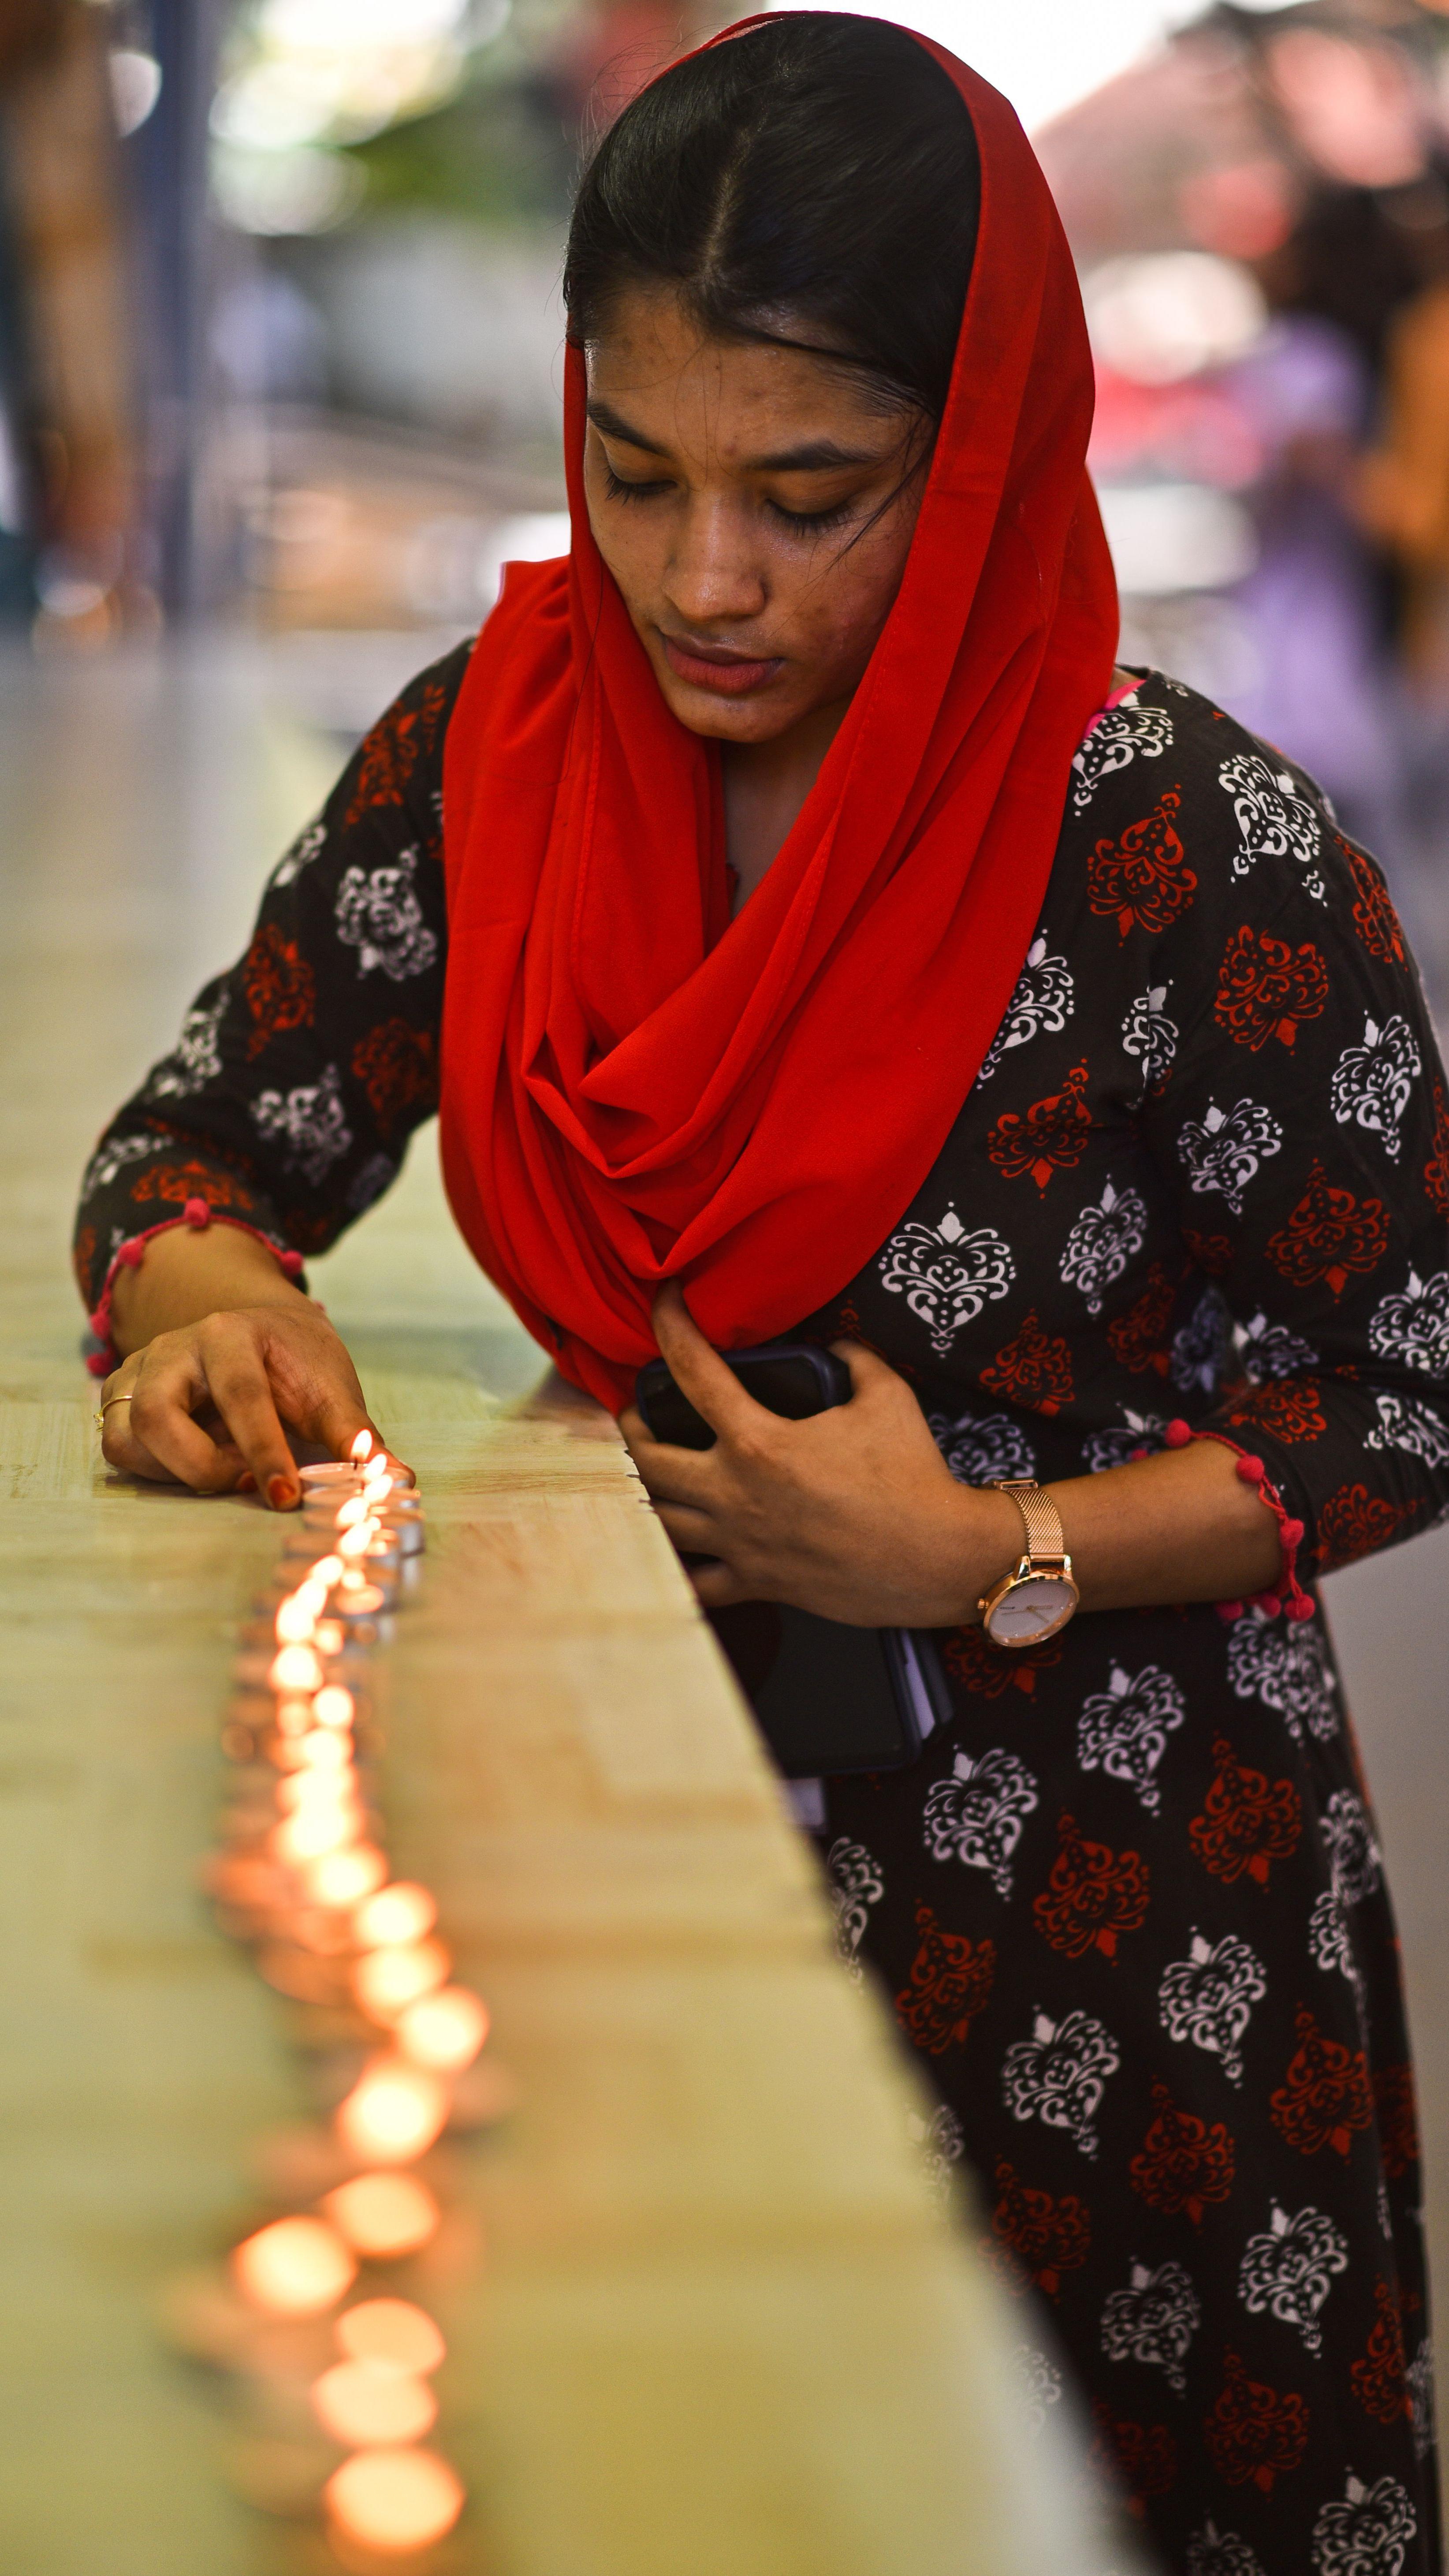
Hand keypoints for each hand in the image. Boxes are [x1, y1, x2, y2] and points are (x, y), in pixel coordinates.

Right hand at [99, 1300, 385, 1508]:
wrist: (259, 1329)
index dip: (262, 1449)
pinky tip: (197, 1467)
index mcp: (232, 1334)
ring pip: (127, 1435)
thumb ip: (356, 1434)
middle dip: (202, 1467)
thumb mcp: (332, 1388)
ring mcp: (141, 1370)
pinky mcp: (122, 1396)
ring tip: (226, 1470)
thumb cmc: (297, 1362)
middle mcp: (176, 1347)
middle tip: (247, 1483)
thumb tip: (395, 1478)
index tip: (284, 1494)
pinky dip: (155, 1471)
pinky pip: (118, 1447)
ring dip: (175, 1472)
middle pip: (157, 1414)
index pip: (240, 1394)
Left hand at [618, 1284, 1021, 1623]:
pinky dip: (676, 1566)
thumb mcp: (888, 1396)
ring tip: (643, 1475)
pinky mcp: (757, 1583)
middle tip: (635, 1414)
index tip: (662, 1300)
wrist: (939, 1556)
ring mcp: (740, 1543)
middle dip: (630, 1430)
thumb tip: (837, 1347)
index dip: (669, 1326)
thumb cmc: (913, 1474)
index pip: (693, 1371)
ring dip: (640, 1493)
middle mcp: (735, 1492)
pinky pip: (695, 1583)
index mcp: (759, 1441)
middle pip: (646, 1459)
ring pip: (657, 1520)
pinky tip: (668, 1553)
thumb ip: (854, 1360)